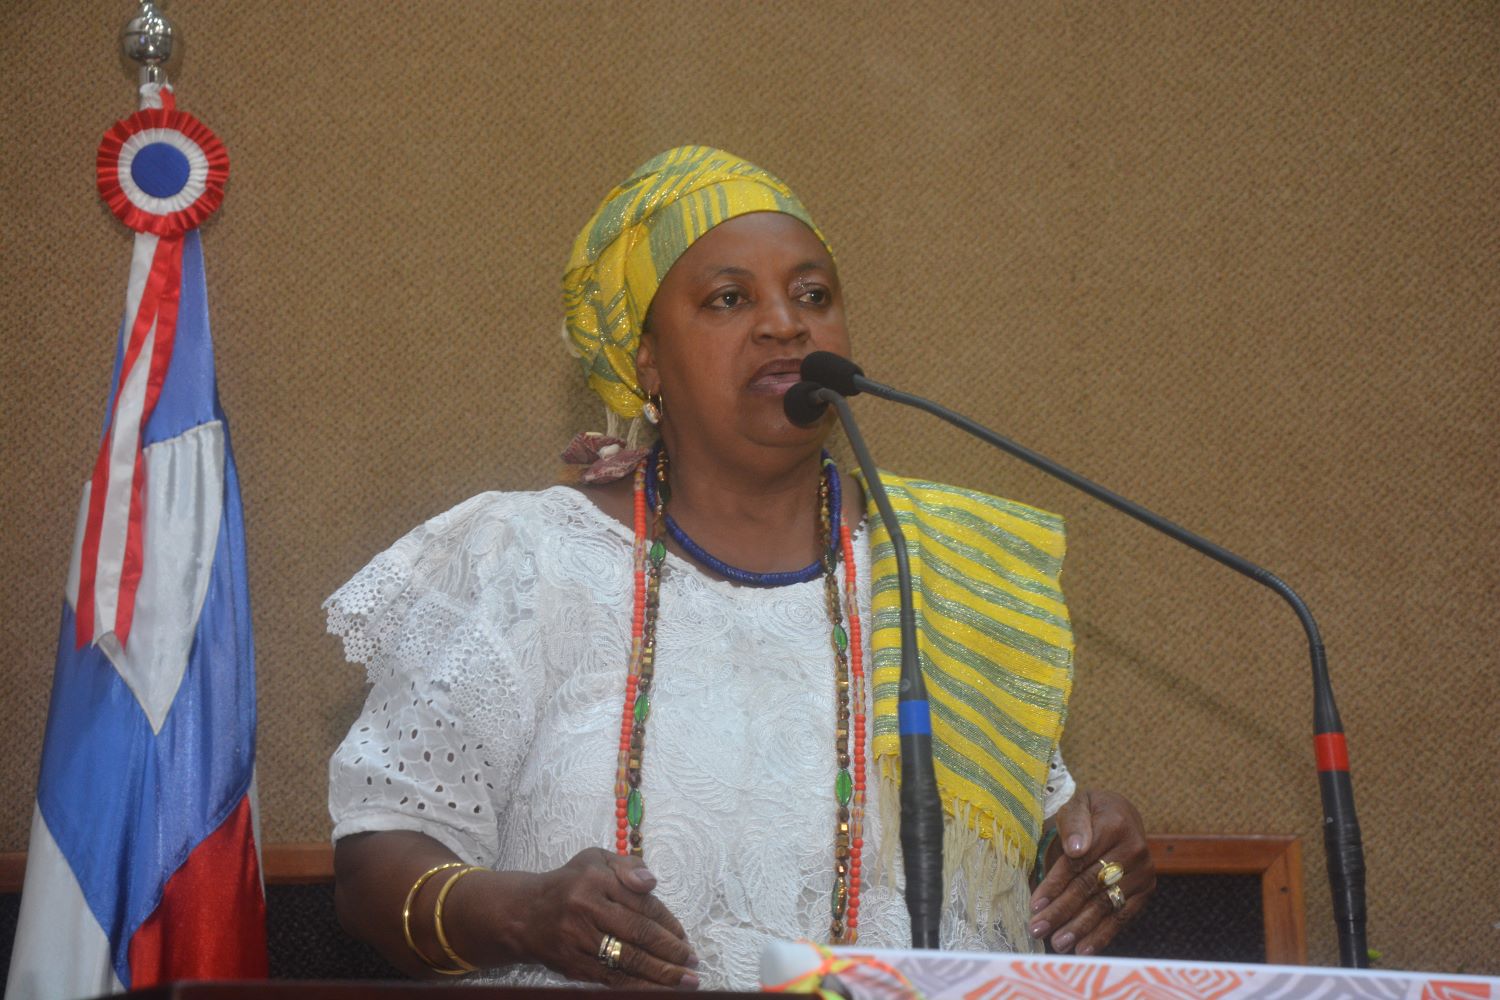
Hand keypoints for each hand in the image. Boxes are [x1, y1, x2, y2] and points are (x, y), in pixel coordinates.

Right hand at [508, 848, 698, 989]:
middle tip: (693, 962)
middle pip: (638, 933)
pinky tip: (658, 991)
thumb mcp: (595, 860)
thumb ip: (628, 866)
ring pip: (628, 960)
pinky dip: (637, 987)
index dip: (668, 922)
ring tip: (686, 982)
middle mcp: (587, 909)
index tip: (684, 936)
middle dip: (671, 951)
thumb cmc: (570, 883)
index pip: (642, 903)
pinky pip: (612, 979)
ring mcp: (579, 940)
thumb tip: (651, 883)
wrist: (525, 914)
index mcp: (595, 880)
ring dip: (661, 974)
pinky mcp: (574, 965)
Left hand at [1028, 789, 1153, 954]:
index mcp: (1114, 825)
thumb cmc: (1092, 812)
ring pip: (1106, 905)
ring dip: (1080, 928)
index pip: (1078, 862)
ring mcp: (1143, 873)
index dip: (1055, 884)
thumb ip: (1073, 823)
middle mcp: (1134, 850)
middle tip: (1038, 929)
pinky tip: (1084, 949)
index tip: (1035, 904)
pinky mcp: (1145, 891)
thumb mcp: (1078, 804)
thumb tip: (1076, 848)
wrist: (1123, 814)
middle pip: (1090, 887)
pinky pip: (1122, 916)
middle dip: (1062, 911)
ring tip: (1057, 943)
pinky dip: (1103, 935)